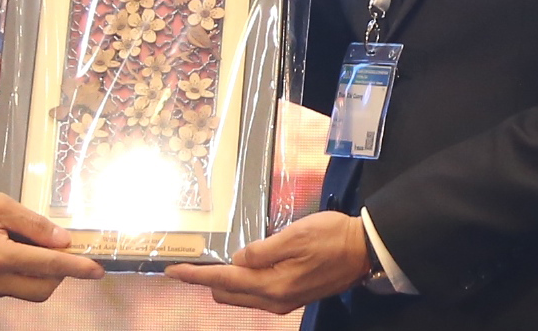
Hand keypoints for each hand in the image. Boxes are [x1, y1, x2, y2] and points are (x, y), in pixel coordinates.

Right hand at [0, 190, 103, 305]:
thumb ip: (31, 223)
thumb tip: (62, 241)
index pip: (48, 265)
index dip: (76, 268)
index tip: (97, 271)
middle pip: (40, 290)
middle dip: (55, 275)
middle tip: (52, 253)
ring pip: (18, 292)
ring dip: (26, 274)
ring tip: (10, 247)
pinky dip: (4, 278)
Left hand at [164, 210, 370, 314]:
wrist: (364, 251)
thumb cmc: (330, 237)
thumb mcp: (295, 236)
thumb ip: (261, 250)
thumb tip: (236, 260)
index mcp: (272, 285)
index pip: (223, 281)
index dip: (195, 275)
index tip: (173, 270)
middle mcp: (274, 299)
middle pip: (226, 293)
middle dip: (206, 279)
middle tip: (195, 259)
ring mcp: (283, 301)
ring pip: (240, 297)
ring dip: (224, 282)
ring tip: (213, 261)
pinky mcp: (291, 297)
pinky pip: (255, 295)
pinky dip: (242, 283)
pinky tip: (242, 267)